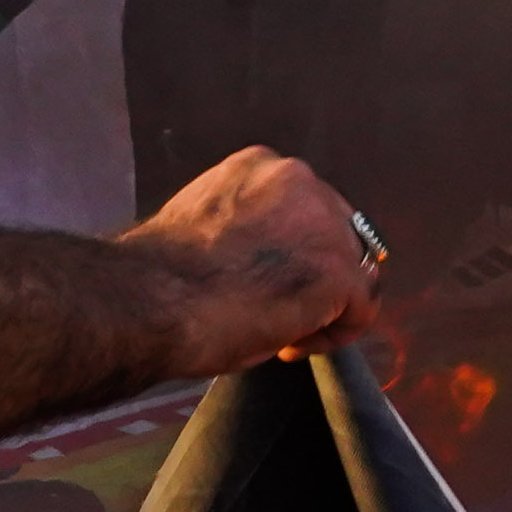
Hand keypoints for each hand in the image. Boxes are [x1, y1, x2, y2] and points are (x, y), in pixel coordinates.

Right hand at [127, 147, 382, 367]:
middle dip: (316, 275)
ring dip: (327, 305)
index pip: (304, 207)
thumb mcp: (207, 224)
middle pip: (337, 233)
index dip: (292, 250)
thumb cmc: (161, 277)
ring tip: (284, 334)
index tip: (263, 282)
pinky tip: (289, 345)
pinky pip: (360, 308)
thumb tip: (265, 260)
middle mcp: (298, 180)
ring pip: (353, 269)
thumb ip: (246, 227)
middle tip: (280, 312)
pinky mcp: (338, 272)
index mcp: (260, 165)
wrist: (151, 300)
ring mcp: (323, 225)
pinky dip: (334, 334)